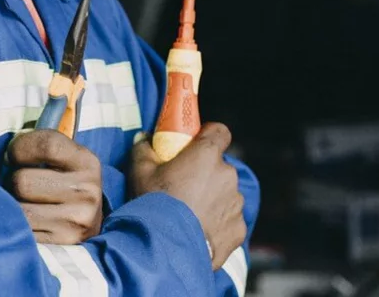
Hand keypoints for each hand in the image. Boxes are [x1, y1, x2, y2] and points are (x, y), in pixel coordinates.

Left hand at [6, 129, 103, 244]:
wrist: (88, 220)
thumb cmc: (63, 180)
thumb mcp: (63, 158)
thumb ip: (38, 147)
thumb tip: (0, 150)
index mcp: (87, 162)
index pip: (47, 145)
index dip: (20, 148)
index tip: (14, 155)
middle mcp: (86, 192)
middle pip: (22, 181)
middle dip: (11, 181)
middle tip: (18, 184)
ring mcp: (76, 221)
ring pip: (18, 209)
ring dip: (11, 205)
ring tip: (22, 202)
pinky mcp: (63, 244)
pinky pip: (21, 232)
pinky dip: (16, 224)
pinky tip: (25, 220)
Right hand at [130, 122, 245, 269]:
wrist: (167, 248)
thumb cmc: (154, 204)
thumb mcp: (139, 171)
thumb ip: (143, 149)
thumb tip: (143, 139)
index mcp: (207, 155)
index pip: (220, 132)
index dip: (208, 135)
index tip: (195, 144)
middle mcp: (228, 175)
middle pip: (219, 166)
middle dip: (205, 173)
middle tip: (182, 185)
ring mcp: (236, 204)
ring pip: (225, 193)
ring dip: (212, 198)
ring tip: (188, 212)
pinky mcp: (239, 229)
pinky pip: (228, 219)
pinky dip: (217, 222)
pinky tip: (197, 230)